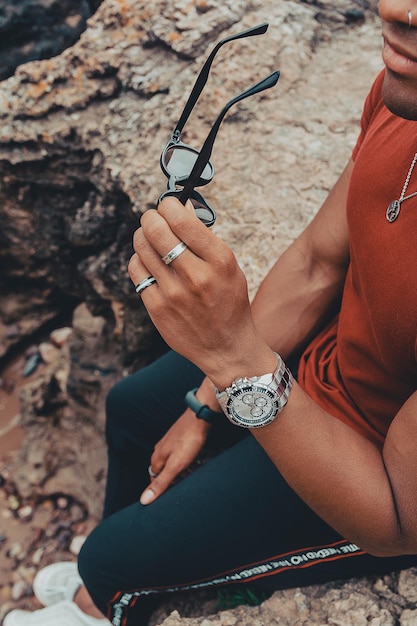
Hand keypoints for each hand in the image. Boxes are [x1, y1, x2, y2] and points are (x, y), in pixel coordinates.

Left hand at [128, 197, 274, 389]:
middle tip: (154, 219)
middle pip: (155, 229)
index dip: (168, 206)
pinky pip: (137, 270)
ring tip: (151, 239)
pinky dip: (140, 260)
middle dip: (151, 217)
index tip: (168, 206)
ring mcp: (174, 294)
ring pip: (141, 247)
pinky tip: (150, 262)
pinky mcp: (157, 308)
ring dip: (142, 236)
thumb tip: (180, 206)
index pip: (181, 219)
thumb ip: (204, 238)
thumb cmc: (228, 302)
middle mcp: (196, 276)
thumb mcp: (229, 267)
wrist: (227, 347)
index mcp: (220, 260)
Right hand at [140, 408, 209, 504]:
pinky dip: (185, 462)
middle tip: (186, 483)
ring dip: (180, 471)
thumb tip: (144, 499)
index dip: (162, 491)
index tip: (173, 495)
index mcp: (156, 459)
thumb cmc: (189, 441)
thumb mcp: (175, 466)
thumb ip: (161, 483)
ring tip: (193, 472)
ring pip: (171, 464)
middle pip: (162, 473)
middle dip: (173, 481)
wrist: (200, 417)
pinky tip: (194, 461)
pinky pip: (179, 455)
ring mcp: (168, 443)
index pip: (153, 481)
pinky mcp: (178, 439)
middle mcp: (159, 451)